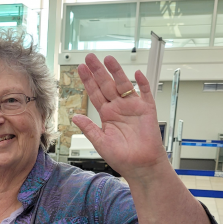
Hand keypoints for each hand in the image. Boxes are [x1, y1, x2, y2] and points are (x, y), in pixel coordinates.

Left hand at [73, 54, 168, 181]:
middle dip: (98, 71)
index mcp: (107, 115)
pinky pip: (145, 93)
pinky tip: (136, 73)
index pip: (95, 94)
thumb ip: (88, 128)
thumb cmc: (122, 157)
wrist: (141, 166)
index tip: (81, 69)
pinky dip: (142, 83)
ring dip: (116, 72)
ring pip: (123, 85)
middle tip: (90, 57)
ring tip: (108, 59)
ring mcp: (133, 107)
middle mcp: (119, 108)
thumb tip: (75, 116)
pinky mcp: (147, 110)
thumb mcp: (100, 142)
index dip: (88, 81)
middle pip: (106, 85)